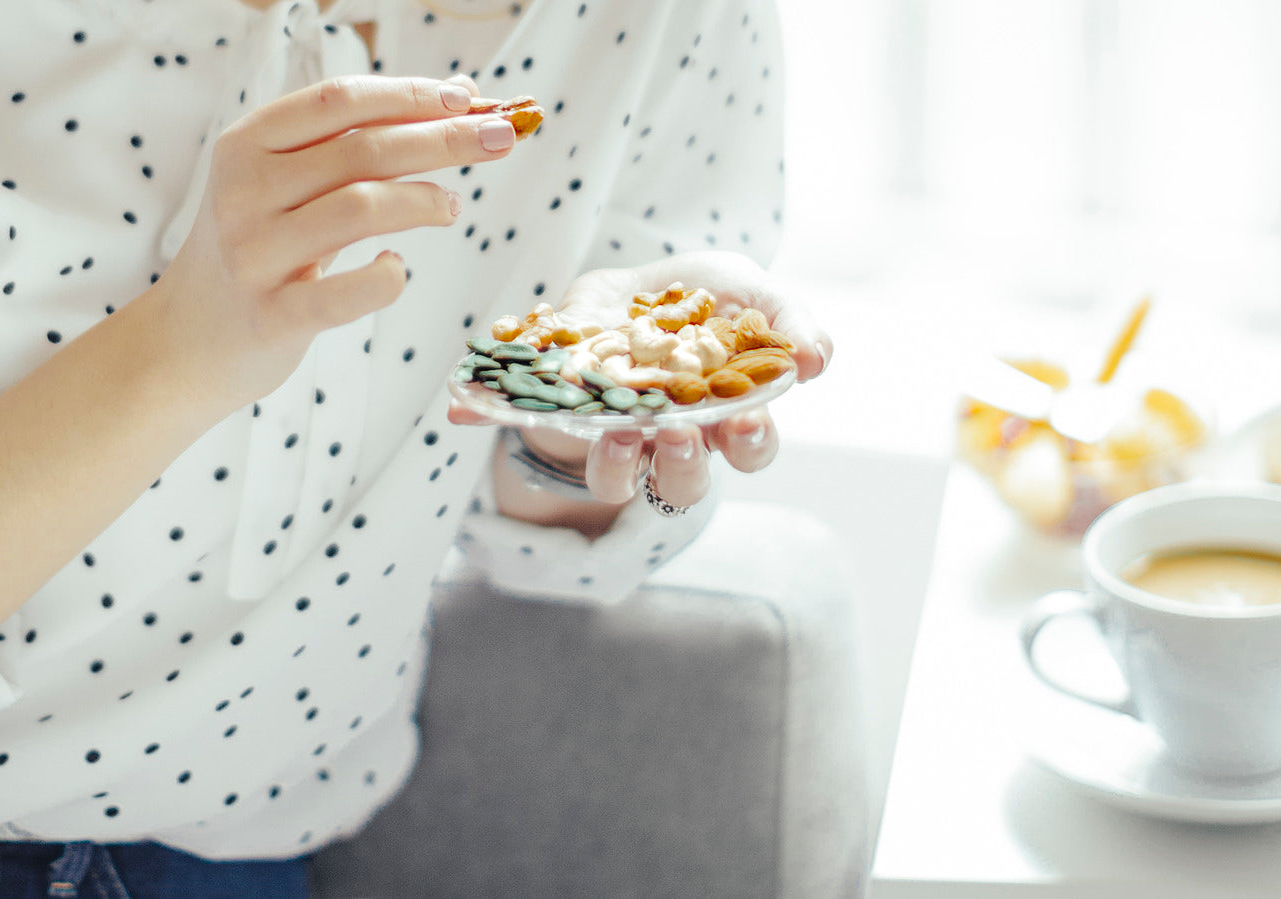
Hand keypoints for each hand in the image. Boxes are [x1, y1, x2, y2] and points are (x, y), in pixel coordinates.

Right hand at [155, 74, 506, 410]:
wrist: (187, 342)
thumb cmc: (257, 251)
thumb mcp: (280, 186)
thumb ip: (347, 150)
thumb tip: (448, 104)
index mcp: (246, 145)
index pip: (340, 101)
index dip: (411, 94)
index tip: (469, 98)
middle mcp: (244, 192)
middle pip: (363, 149)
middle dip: (444, 139)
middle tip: (501, 139)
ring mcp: (255, 254)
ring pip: (361, 208)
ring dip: (424, 202)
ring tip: (450, 208)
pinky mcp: (272, 316)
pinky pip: (348, 292)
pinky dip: (388, 277)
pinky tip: (396, 269)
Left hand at [452, 251, 832, 515]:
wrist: (639, 279)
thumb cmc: (708, 297)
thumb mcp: (756, 292)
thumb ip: (793, 321)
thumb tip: (819, 361)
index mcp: (727, 416)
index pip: (751, 450)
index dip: (751, 443)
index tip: (744, 419)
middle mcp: (672, 439)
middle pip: (684, 482)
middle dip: (683, 463)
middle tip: (676, 429)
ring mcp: (614, 430)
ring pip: (616, 479)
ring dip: (614, 463)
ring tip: (615, 428)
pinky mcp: (560, 409)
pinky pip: (527, 426)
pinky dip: (490, 416)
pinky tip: (461, 407)